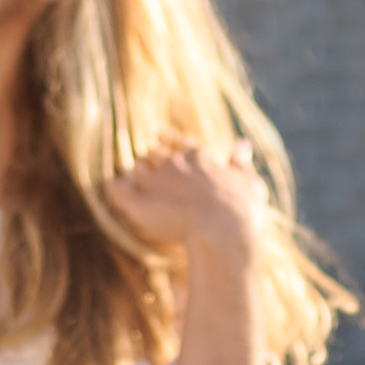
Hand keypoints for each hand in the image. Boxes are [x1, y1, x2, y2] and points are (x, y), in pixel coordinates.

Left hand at [100, 140, 262, 262]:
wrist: (223, 229)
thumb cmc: (242, 210)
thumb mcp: (249, 183)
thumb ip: (241, 164)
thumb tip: (242, 145)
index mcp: (200, 157)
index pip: (180, 142)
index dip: (169, 139)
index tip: (159, 134)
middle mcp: (174, 163)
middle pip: (154, 154)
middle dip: (153, 162)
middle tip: (150, 173)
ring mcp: (154, 180)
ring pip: (137, 168)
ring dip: (137, 176)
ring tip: (136, 186)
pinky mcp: (137, 202)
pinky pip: (116, 188)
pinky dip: (115, 189)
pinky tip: (115, 189)